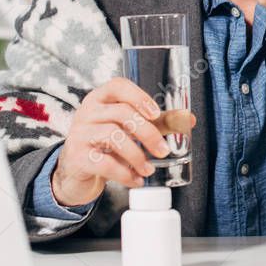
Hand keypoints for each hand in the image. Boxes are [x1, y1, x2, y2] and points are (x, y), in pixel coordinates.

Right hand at [51, 77, 195, 206]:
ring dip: (137, 155)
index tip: (155, 113)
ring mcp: (80, 133)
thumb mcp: (130, 129)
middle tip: (163, 151)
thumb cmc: (106, 143)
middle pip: (122, 113)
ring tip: (148, 169)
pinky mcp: (77, 157)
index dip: (139, 97)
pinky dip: (124, 173)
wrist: (77, 170)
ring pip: (113, 136)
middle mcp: (88, 111)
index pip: (118, 86)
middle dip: (148, 133)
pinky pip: (103, 162)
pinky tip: (134, 180)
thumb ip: (158, 122)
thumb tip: (189, 119)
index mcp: (101, 98)